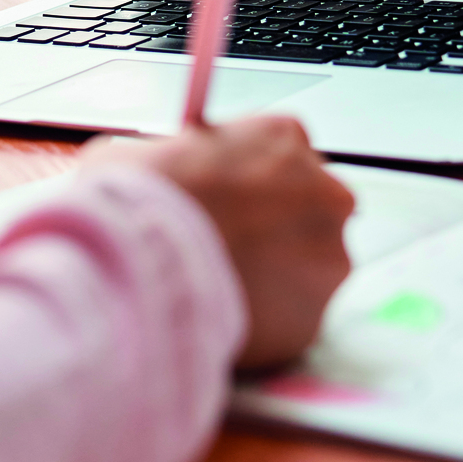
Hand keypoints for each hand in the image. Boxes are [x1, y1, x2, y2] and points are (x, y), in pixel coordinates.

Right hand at [84, 116, 352, 369]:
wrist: (139, 263)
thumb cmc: (134, 197)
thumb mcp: (140, 153)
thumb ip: (172, 161)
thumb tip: (156, 176)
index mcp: (285, 138)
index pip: (285, 156)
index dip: (250, 184)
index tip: (227, 203)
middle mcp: (324, 192)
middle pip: (309, 211)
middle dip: (274, 231)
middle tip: (227, 249)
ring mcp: (327, 258)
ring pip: (307, 270)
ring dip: (274, 278)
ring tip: (219, 288)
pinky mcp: (314, 318)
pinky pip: (291, 320)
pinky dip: (264, 323)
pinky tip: (222, 317)